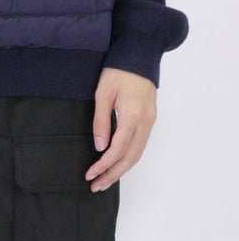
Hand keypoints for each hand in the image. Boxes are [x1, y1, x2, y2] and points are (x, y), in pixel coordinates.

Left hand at [84, 67, 156, 192]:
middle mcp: (145, 122)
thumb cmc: (118, 70)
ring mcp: (150, 121)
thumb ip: (100, 121)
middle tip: (97, 186)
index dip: (104, 165)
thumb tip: (100, 147)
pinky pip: (141, 144)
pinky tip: (118, 162)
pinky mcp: (150, 118)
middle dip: (113, 174)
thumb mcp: (103, 93)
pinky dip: (129, 157)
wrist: (139, 54)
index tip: (90, 174)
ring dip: (122, 169)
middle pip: (131, 158)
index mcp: (133, 116)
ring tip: (105, 179)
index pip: (118, 150)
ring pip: (138, 153)